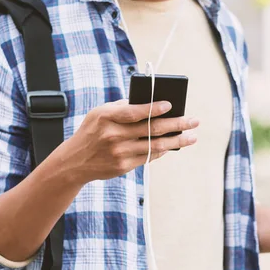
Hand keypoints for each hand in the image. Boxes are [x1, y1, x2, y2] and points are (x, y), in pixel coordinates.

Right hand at [65, 99, 198, 182]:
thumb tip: (151, 102)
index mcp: (106, 117)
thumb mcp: (99, 113)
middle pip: (152, 129)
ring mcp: (119, 152)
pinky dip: (162, 150)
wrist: (74, 162)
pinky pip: (148, 157)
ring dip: (177, 141)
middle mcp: (113, 135)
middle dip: (177, 124)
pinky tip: (172, 145)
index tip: (171, 105)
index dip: (154, 108)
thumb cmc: (92, 132)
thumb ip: (122, 107)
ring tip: (192, 137)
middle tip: (194, 121)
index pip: (135, 112)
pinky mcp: (123, 166)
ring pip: (155, 145)